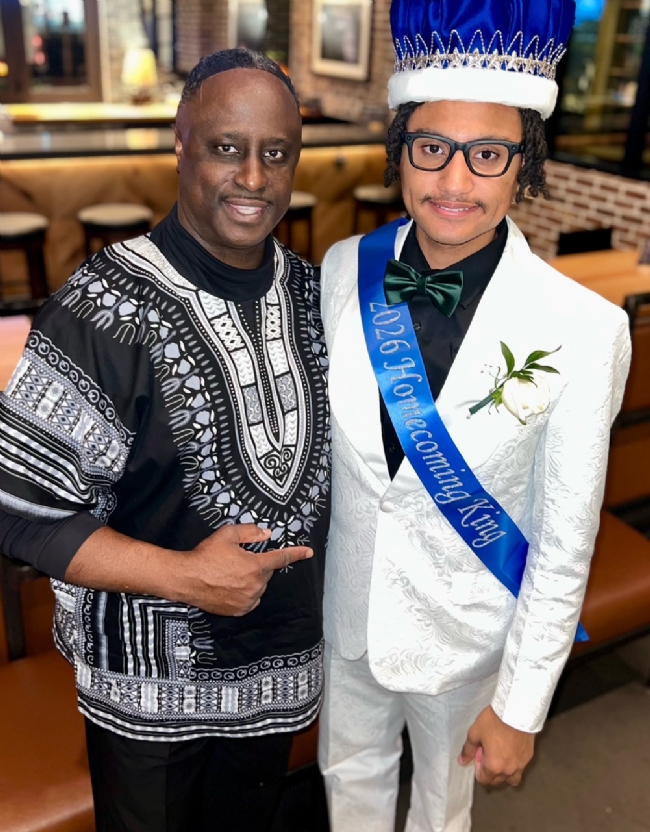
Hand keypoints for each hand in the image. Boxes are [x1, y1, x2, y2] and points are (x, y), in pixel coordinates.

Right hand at [174, 524, 311, 615]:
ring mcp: (248, 600)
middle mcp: (255, 585)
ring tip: (230, 574)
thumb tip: (267, 534)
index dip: (296, 554)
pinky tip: (231, 586)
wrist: (186, 578)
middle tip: (238, 560)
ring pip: (259, 586)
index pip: (282, 558)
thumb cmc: (206, 554)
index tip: (309, 552)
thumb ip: (250, 532)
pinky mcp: (239, 610)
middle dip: (258, 565)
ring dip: (252, 579)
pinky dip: (246, 593)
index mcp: (256, 566)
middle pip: (267, 572)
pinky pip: (251, 600)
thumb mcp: (227, 535)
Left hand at [458, 705, 534, 786]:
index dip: (478, 769)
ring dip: (504, 773)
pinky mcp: (529, 757)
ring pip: (511, 779)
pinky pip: (520, 768)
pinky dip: (514, 766)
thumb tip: (462, 762)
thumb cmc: (493, 722)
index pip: (483, 779)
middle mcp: (508, 770)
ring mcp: (521, 765)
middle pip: (497, 781)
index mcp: (493, 766)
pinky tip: (510, 751)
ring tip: (500, 757)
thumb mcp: (475, 733)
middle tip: (488, 752)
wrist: (516, 712)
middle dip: (489, 771)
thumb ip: (468, 750)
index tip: (479, 754)